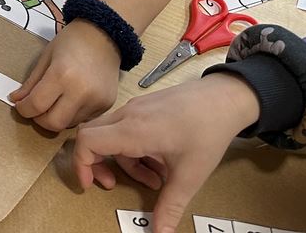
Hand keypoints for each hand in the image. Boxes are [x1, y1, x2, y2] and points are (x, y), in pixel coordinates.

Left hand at [10, 19, 121, 130]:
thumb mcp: (46, 56)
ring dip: (56, 117)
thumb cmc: (72, 41)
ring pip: (68, 124)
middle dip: (39, 120)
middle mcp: (81, 92)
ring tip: (55, 100)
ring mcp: (96, 101)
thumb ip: (31, 82)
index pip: (37, 105)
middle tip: (36, 108)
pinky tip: (72, 98)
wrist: (105, 35)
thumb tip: (16, 100)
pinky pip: (83, 119)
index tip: (21, 105)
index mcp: (62, 75)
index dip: (24, 109)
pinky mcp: (107, 106)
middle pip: (54, 124)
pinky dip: (72, 114)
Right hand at [73, 73, 259, 232]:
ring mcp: (134, 107)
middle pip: (92, 136)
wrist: (224, 98)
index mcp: (132, 130)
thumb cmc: (207, 132)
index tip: (91, 185)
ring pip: (110, 134)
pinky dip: (132, 148)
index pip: (86, 141)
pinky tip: (159, 161)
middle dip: (97, 164)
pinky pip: (124, 127)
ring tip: (154, 179)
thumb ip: (170, 207)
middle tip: (114, 184)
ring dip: (122, 160)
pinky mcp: (143, 105)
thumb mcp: (189, 175)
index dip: (81, 164)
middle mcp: (127, 115)